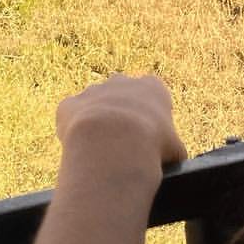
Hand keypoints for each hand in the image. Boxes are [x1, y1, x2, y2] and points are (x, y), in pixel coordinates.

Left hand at [55, 73, 189, 168]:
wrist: (113, 142)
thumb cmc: (151, 145)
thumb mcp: (174, 150)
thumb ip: (173, 149)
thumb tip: (174, 162)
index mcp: (152, 87)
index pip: (154, 94)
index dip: (152, 116)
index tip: (150, 137)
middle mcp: (122, 81)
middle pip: (122, 94)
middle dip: (122, 114)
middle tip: (124, 143)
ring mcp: (93, 90)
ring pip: (94, 104)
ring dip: (96, 123)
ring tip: (101, 151)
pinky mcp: (69, 104)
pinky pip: (70, 116)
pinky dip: (73, 132)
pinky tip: (80, 151)